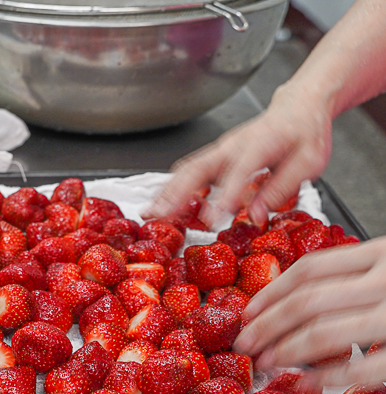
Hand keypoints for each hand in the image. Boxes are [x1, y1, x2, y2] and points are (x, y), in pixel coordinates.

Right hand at [145, 85, 333, 226]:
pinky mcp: (214, 156)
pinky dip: (172, 188)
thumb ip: (281, 189)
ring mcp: (219, 150)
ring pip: (186, 170)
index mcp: (259, 145)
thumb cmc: (304, 134)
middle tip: (158, 215)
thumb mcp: (308, 163)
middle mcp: (231, 146)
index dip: (223, 197)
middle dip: (174, 194)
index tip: (211, 220)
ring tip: (150, 212)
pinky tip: (162, 204)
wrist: (297, 108)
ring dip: (166, 192)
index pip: (238, 173)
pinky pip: (189, 171)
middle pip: (197, 169)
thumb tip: (256, 216)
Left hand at [233, 237, 385, 386]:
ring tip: (265, 362)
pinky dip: (329, 377)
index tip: (248, 312)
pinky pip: (363, 367)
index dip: (271, 292)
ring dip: (286, 350)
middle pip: (307, 300)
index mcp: (381, 253)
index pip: (310, 270)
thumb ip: (358, 275)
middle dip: (267, 325)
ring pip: (325, 331)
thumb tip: (300, 299)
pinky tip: (308, 382)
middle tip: (245, 343)